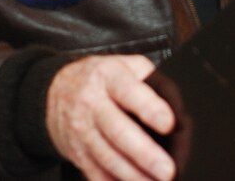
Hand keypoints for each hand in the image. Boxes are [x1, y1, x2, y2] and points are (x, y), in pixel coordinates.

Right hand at [46, 54, 175, 179]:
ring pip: (108, 157)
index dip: (148, 107)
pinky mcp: (77, 153)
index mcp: (108, 76)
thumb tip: (179, 112)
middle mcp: (92, 103)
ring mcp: (82, 130)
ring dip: (134, 176)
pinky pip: (96, 173)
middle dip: (144, 153)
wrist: (55, 91)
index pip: (128, 91)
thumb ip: (152, 81)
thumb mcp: (125, 65)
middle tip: (168, 170)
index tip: (169, 123)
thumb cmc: (102, 79)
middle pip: (118, 130)